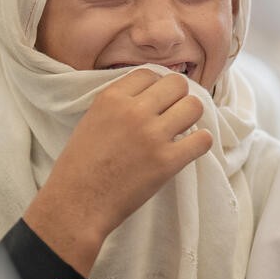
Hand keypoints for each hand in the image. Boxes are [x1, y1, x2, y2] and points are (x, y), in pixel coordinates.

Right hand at [23, 68, 211, 274]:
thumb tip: (151, 94)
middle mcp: (134, 112)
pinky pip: (203, 139)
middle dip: (178, 98)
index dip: (156, 87)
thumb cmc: (80, 166)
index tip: (156, 102)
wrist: (77, 205)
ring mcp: (152, 136)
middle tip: (171, 115)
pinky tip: (189, 148)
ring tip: (180, 131)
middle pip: (177, 84)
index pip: (149, 73)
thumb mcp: (92, 120)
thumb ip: (120, 104)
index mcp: (111, 98)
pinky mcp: (168, 161)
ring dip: (191, 118)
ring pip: (194, 106)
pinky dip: (200, 142)